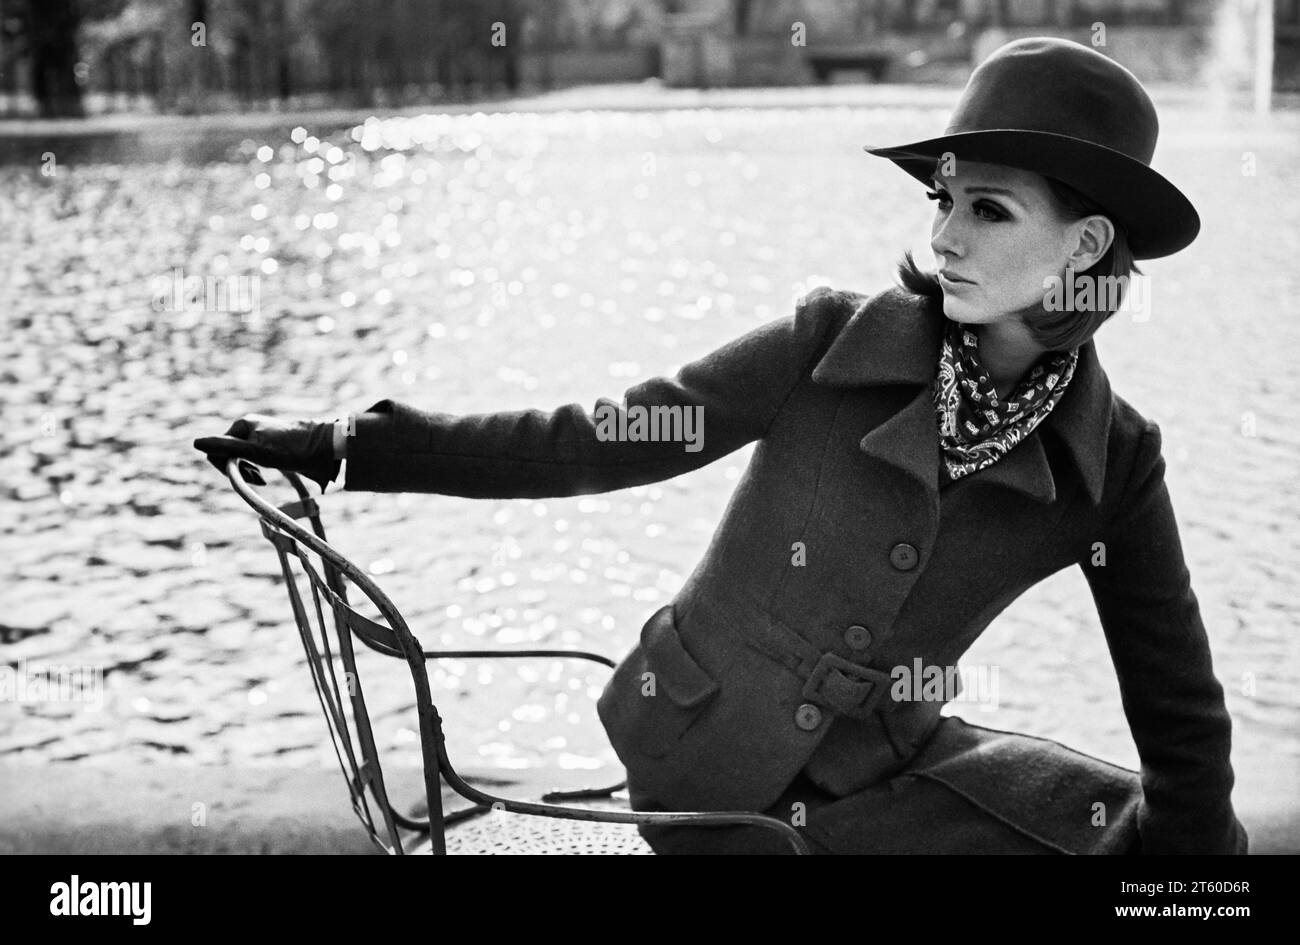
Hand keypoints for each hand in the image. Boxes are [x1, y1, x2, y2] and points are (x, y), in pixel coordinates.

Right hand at [194, 414, 341, 490]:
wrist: (325, 446)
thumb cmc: (292, 448)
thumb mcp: (257, 451)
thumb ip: (227, 448)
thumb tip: (195, 442)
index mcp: (242, 424)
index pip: (216, 449)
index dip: (227, 467)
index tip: (246, 477)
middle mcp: (249, 427)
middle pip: (227, 454)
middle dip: (237, 470)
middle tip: (258, 479)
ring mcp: (260, 435)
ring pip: (240, 458)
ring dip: (246, 472)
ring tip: (262, 479)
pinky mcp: (271, 445)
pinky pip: (252, 459)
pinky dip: (255, 470)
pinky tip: (265, 476)